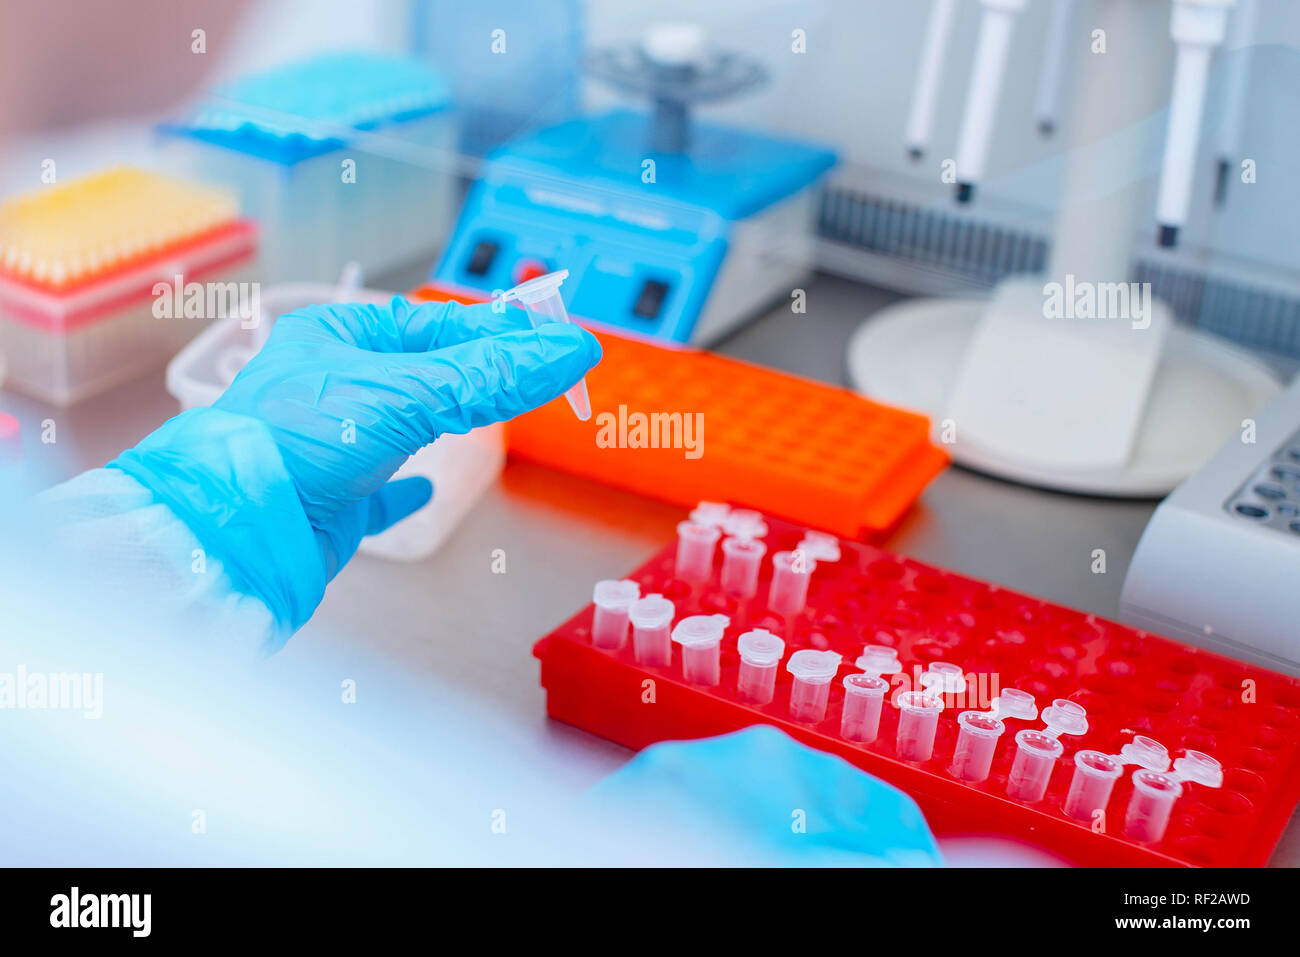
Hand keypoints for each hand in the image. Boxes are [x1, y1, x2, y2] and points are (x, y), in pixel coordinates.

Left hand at [112, 296, 600, 636]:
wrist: (237, 530)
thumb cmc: (296, 440)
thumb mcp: (407, 392)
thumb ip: (491, 375)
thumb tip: (568, 352)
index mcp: (336, 336)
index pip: (434, 322)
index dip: (496, 330)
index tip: (550, 340)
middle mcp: (330, 384)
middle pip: (421, 370)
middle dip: (475, 372)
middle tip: (533, 374)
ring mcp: (329, 443)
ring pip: (401, 423)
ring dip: (443, 419)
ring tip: (487, 414)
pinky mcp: (330, 499)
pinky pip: (374, 488)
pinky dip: (403, 488)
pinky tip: (422, 489)